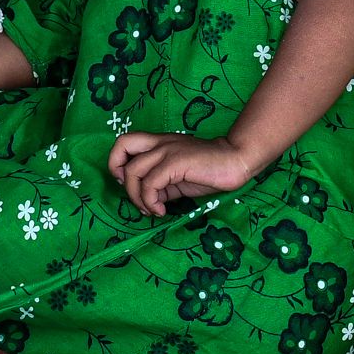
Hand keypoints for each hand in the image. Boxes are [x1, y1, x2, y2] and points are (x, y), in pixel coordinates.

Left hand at [108, 131, 259, 217]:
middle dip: (118, 174)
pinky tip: (162, 211)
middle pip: (121, 146)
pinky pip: (150, 184)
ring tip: (153, 210)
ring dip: (138, 197)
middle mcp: (159, 142)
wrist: (235, 161)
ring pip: (133, 172)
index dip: (118, 163)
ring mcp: (166, 150)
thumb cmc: (209, 170)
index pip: (124, 142)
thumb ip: (161, 185)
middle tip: (135, 195)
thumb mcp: (178, 178)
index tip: (130, 184)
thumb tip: (148, 200)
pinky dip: (151, 202)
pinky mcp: (175, 162)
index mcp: (158, 143)